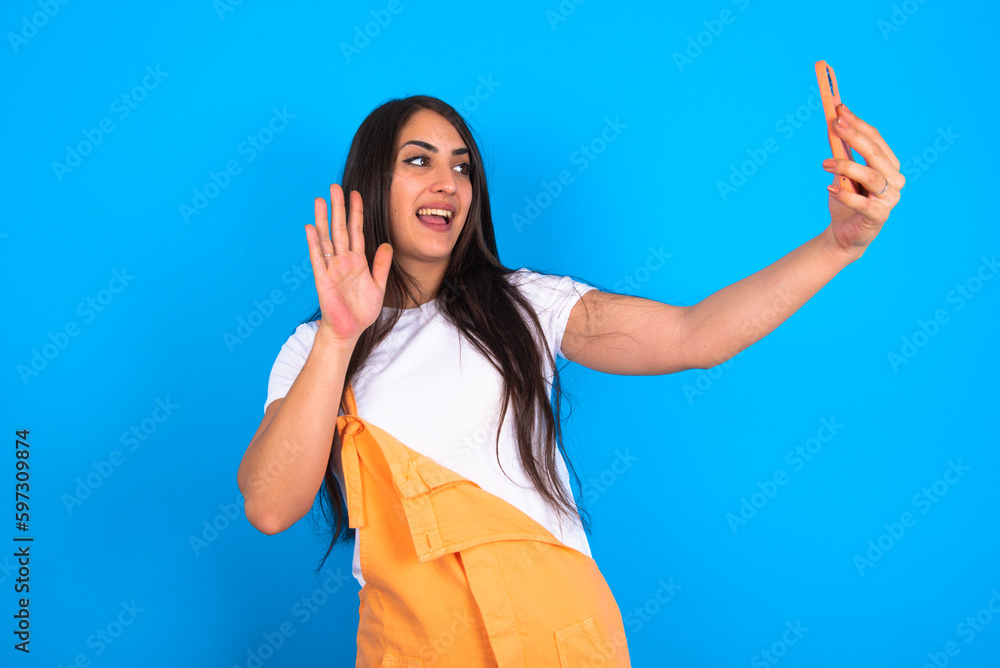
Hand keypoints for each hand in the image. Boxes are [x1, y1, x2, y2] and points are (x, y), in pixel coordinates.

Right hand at [305, 184, 392, 341]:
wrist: (349, 330)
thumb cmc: (361, 310)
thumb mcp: (378, 286)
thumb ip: (381, 265)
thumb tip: (387, 245)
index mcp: (357, 260)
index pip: (356, 231)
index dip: (356, 212)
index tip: (355, 194)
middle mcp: (343, 260)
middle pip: (340, 228)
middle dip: (338, 208)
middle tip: (335, 187)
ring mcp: (331, 267)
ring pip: (326, 238)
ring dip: (322, 219)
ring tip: (319, 200)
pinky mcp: (323, 278)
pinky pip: (317, 257)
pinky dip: (314, 242)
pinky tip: (310, 227)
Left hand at [821, 104, 904, 259]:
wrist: (844, 235)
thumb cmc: (845, 201)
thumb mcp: (842, 175)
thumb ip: (842, 154)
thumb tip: (833, 127)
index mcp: (889, 166)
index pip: (876, 140)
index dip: (858, 124)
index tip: (840, 110)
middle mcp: (894, 180)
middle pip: (875, 154)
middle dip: (854, 136)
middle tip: (834, 124)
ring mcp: (889, 199)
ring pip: (871, 176)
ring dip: (846, 166)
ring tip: (824, 163)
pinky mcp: (879, 217)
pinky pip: (864, 203)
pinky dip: (846, 195)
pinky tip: (830, 189)